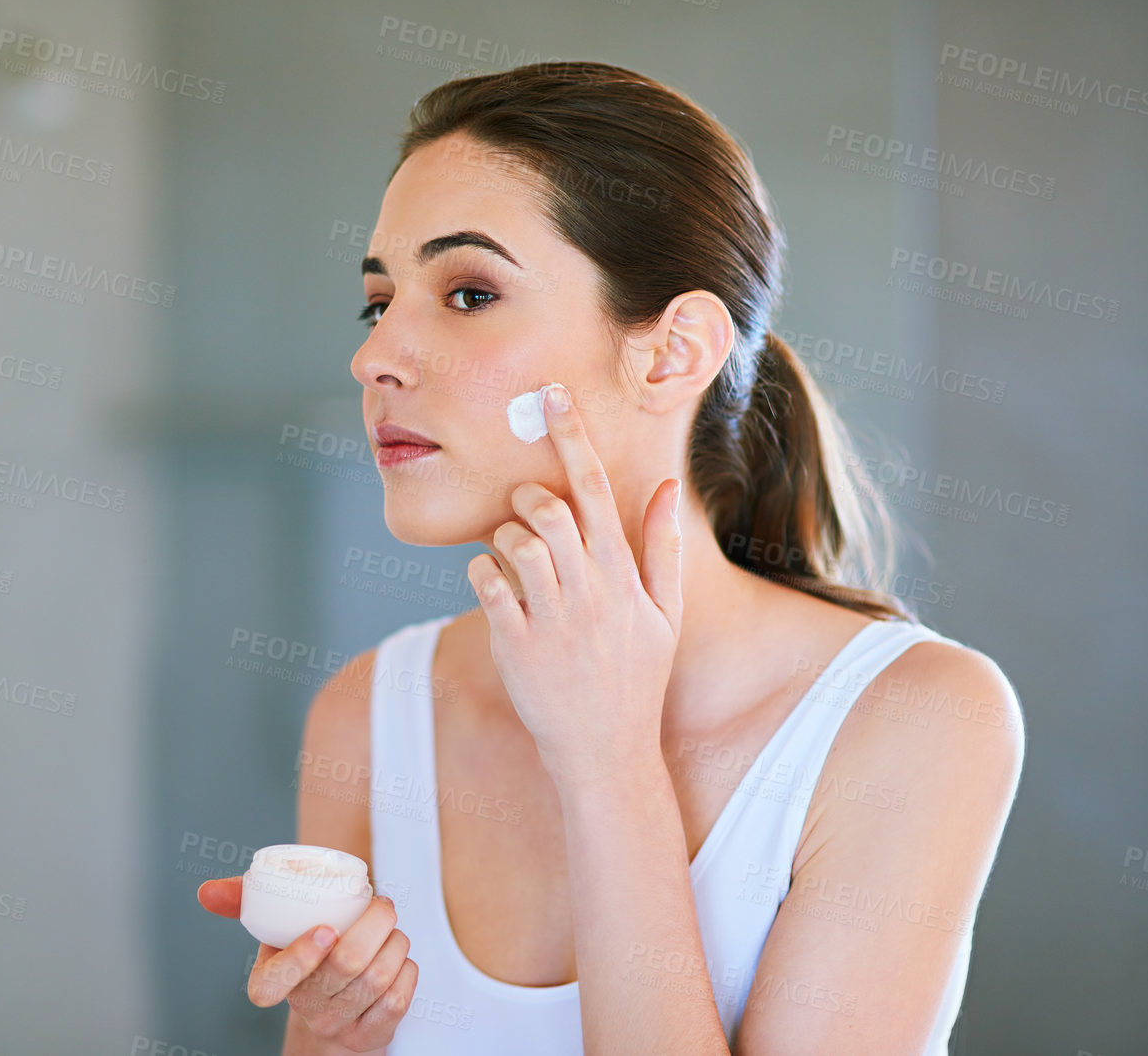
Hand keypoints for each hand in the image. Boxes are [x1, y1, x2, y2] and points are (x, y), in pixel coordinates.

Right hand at [197, 876, 418, 1048]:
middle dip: (374, 925)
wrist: (332, 1015)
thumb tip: (206, 892)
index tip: (325, 929)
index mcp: (272, 980)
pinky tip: (401, 959)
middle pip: (345, 967)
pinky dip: (406, 972)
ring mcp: (336, 1025)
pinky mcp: (369, 1037)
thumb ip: (243, 901)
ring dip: (395, 943)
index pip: (273, 984)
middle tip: (383, 904)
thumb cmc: (305, 959)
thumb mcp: (273, 930)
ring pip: (376, 981)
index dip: (300, 958)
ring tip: (393, 928)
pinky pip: (396, 1003)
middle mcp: (303, 1007)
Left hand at [466, 383, 684, 791]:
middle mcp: (590, 591)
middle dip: (527, 495)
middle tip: (523, 507)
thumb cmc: (635, 677)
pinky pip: (486, 584)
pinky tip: (490, 584)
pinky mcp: (516, 643)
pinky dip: (480, 572)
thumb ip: (662, 548)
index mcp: (624, 576)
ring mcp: (553, 618)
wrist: (606, 751)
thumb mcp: (665, 615)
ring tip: (511, 556)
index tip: (553, 396)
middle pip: (549, 509)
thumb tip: (667, 487)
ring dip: (503, 536)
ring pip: (515, 542)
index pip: (597, 490)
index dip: (573, 437)